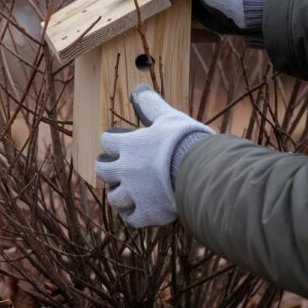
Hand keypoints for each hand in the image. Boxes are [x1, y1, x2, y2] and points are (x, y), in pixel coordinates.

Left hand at [95, 85, 213, 226]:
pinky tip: (138, 210)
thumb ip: (152, 105)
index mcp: (128, 145)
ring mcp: (135, 193)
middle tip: (116, 169)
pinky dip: (133, 214)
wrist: (204, 171)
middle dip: (108, 169)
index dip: (112, 142)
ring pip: (114, 197)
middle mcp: (126, 170)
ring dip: (119, 194)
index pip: (106, 141)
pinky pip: (132, 218)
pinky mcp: (148, 212)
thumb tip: (139, 89)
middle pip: (103, 170)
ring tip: (127, 192)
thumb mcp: (169, 117)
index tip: (119, 144)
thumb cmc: (187, 142)